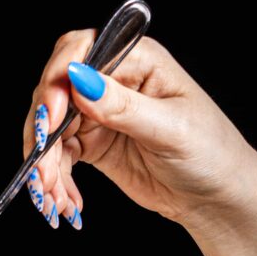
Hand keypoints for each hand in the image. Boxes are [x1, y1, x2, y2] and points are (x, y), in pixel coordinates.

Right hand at [23, 32, 256, 231]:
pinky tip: (65, 203)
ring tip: (54, 200)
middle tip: (45, 173)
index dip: (57, 83)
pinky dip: (56, 182)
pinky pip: (59, 158)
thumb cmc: (209, 153)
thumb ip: (123, 106)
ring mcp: (99, 115)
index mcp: (136, 60)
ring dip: (45, 166)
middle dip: (42, 136)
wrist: (213, 196)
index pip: (79, 52)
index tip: (50, 121)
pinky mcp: (92, 145)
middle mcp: (112, 81)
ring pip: (51, 130)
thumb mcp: (169, 128)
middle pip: (55, 93)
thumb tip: (80, 81)